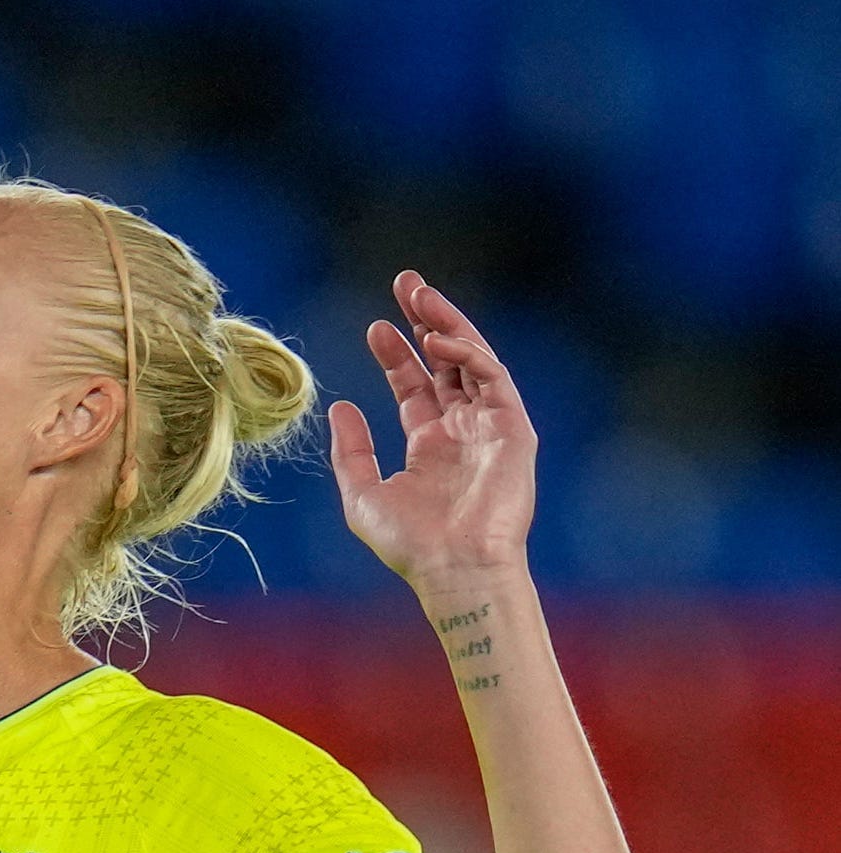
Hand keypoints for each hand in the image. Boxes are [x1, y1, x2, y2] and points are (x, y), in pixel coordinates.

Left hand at [327, 270, 536, 589]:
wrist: (454, 568)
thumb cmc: (410, 543)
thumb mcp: (362, 494)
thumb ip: (350, 450)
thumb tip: (339, 405)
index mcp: (429, 446)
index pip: (414, 387)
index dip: (396, 356)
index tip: (374, 327)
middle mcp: (462, 431)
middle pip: (445, 363)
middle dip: (426, 322)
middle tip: (405, 284)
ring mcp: (490, 428)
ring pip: (471, 360)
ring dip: (447, 323)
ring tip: (418, 294)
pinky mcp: (514, 430)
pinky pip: (492, 379)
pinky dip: (467, 354)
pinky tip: (437, 338)